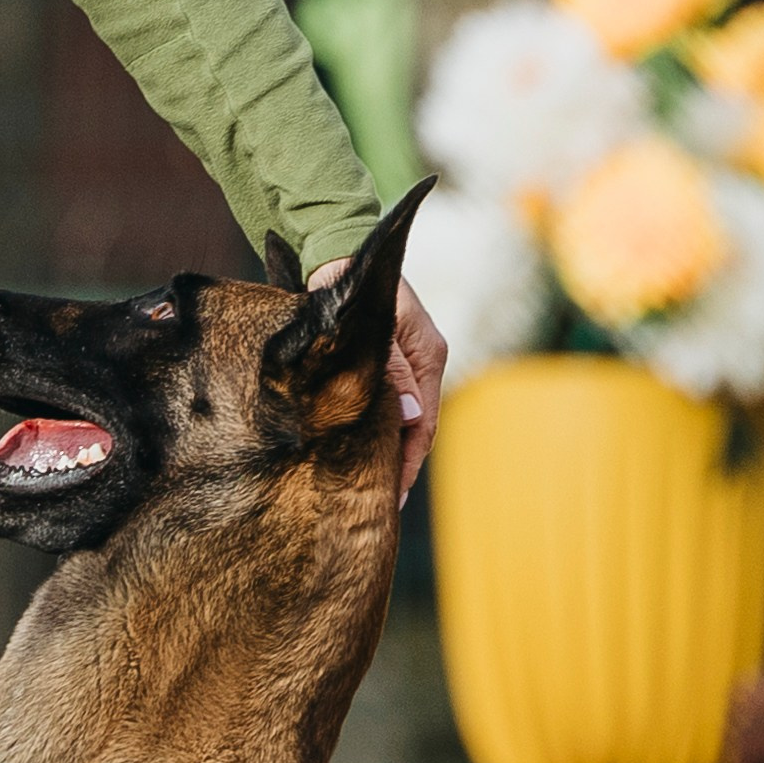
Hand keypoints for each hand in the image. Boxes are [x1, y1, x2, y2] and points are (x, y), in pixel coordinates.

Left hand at [305, 264, 446, 504]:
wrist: (333, 254)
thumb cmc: (352, 289)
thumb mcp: (377, 332)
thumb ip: (392, 373)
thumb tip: (412, 418)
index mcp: (430, 356)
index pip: (424, 425)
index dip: (406, 464)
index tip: (389, 498)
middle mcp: (424, 364)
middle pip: (415, 429)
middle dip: (396, 467)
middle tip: (373, 508)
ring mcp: (406, 363)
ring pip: (401, 420)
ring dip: (385, 452)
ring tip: (365, 490)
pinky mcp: (386, 362)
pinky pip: (386, 405)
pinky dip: (376, 431)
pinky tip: (358, 452)